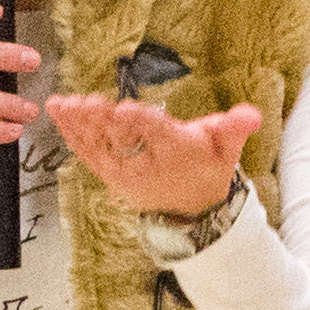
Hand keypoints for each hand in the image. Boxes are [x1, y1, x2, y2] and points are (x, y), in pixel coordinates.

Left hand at [43, 94, 259, 216]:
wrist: (193, 208)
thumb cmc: (209, 166)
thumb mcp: (229, 148)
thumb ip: (236, 127)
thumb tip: (252, 114)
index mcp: (176, 152)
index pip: (157, 134)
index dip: (141, 122)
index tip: (124, 108)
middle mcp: (146, 165)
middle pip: (121, 140)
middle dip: (102, 121)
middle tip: (85, 102)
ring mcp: (124, 172)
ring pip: (98, 147)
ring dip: (79, 126)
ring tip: (62, 105)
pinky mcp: (109, 173)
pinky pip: (88, 153)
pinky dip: (71, 133)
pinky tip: (57, 113)